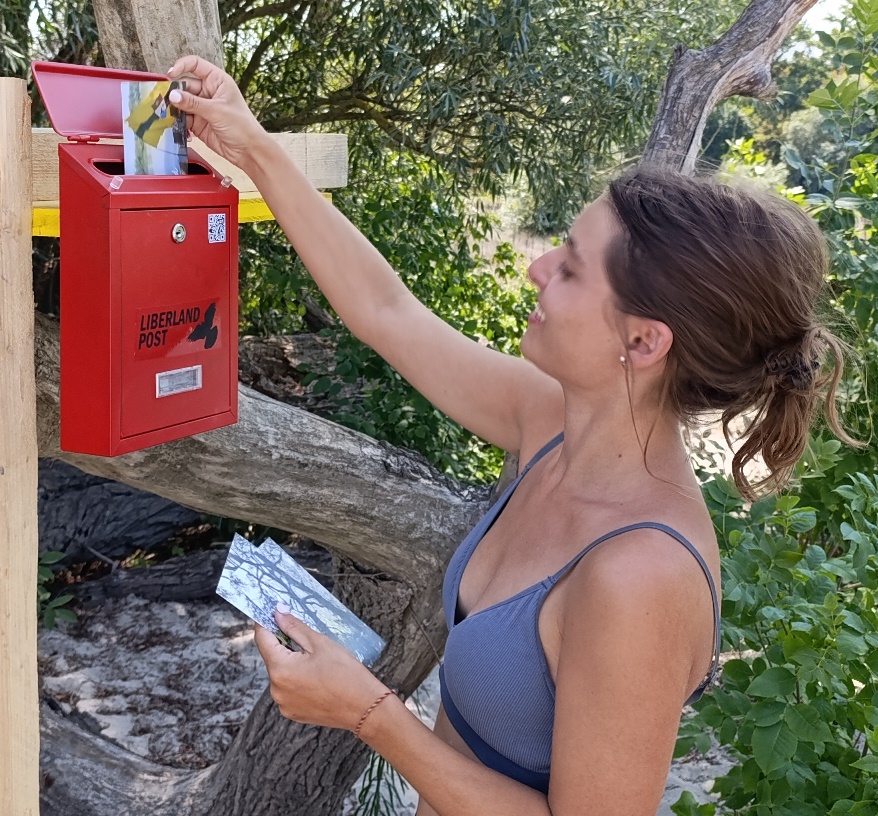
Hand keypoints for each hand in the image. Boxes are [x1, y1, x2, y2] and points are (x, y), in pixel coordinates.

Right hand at [166, 55, 267, 169]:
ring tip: (164, 112)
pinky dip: (176, 120)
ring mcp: (202, 107)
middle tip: (163, 99)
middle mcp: (208, 92)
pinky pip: (182, 118)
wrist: (249, 151)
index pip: (195, 65)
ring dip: (173, 107)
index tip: (170, 74)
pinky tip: (170, 123)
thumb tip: (172, 96)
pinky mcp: (198, 123)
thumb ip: (193, 103)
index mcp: (217, 81)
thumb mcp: (217, 111)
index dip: (182, 66)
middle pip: (184, 85)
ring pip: (181, 102)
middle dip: (174, 91)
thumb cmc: (242, 126)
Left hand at [254, 605, 389, 730]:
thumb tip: (278, 613)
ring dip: (291, 662)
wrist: (364, 707)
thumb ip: (295, 627)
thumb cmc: (346, 674)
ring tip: (316, 660)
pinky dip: (296, 679)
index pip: (262, 639)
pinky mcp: (292, 712)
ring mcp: (283, 704)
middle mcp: (276, 690)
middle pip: (272, 657)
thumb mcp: (321, 643)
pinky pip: (288, 689)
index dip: (266, 623)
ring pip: (281, 673)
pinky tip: (316, 676)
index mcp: (281, 670)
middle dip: (284, 643)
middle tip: (305, 636)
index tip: (272, 613)